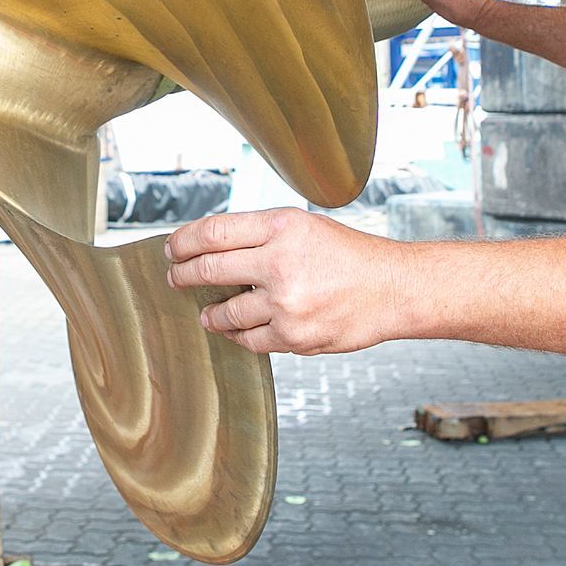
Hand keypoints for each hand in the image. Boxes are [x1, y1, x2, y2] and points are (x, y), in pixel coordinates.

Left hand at [165, 208, 408, 355]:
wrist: (392, 289)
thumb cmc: (350, 256)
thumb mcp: (305, 226)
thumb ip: (261, 234)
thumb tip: (211, 246)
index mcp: (282, 227)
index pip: (214, 232)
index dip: (184, 241)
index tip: (172, 248)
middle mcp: (281, 262)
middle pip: (210, 269)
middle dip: (183, 275)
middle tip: (176, 277)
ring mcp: (286, 303)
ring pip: (224, 312)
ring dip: (209, 312)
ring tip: (205, 311)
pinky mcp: (294, 336)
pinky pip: (248, 339)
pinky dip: (235, 333)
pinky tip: (233, 328)